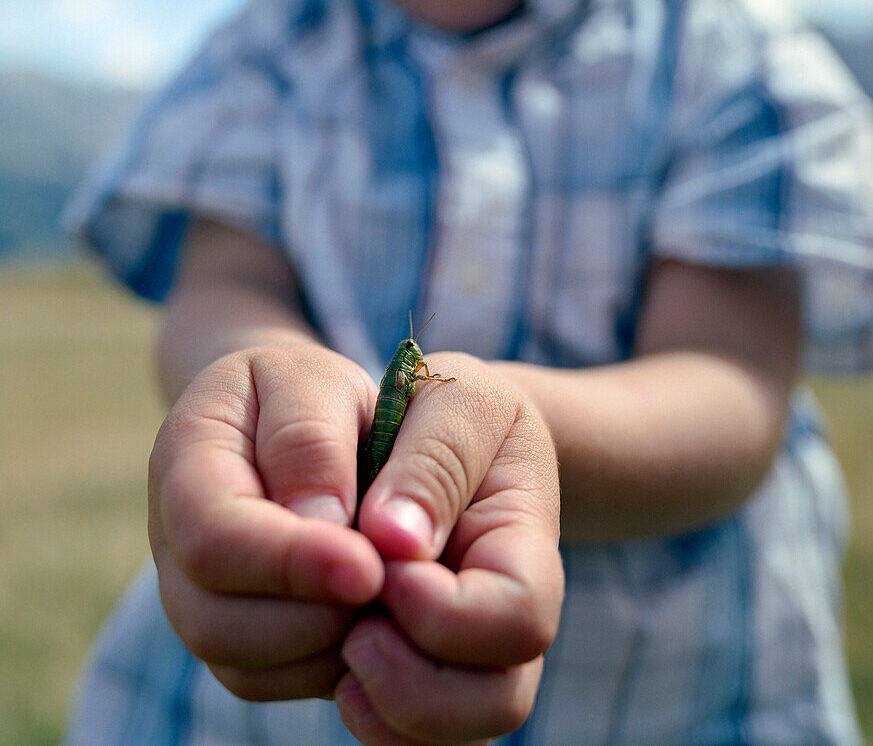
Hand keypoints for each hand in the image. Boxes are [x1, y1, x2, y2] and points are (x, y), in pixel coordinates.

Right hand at [147, 343, 382, 699]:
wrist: (296, 415)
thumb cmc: (310, 391)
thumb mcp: (315, 380)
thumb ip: (310, 439)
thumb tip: (318, 523)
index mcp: (184, 457)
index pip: (211, 535)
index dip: (288, 561)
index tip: (370, 566)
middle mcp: (173, 541)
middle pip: (214, 620)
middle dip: (313, 614)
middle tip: (393, 583)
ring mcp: (196, 597)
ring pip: (243, 666)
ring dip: (327, 645)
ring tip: (391, 593)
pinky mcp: (236, 639)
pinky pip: (273, 683)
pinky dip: (330, 665)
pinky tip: (377, 617)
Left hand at [336, 352, 563, 744]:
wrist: (440, 434)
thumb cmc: (448, 406)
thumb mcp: (454, 397)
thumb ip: (433, 460)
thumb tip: (392, 540)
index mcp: (527, 541)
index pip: (520, 617)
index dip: (447, 612)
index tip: (383, 565)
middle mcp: (506, 616)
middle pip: (496, 702)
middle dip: (415, 684)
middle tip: (356, 628)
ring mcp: (467, 653)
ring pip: (446, 734)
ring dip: (383, 705)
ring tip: (342, 643)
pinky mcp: (417, 669)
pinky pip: (401, 731)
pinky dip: (363, 712)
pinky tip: (331, 658)